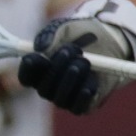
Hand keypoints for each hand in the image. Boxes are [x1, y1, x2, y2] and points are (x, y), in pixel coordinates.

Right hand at [20, 0, 135, 114]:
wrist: (110, 42)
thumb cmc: (80, 34)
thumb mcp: (64, 28)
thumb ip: (50, 35)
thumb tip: (41, 48)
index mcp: (39, 71)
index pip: (26, 77)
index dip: (28, 69)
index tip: (36, 56)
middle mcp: (49, 88)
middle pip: (43, 88)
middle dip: (56, 69)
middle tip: (70, 51)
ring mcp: (65, 98)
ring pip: (60, 98)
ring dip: (70, 79)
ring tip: (85, 61)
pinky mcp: (83, 105)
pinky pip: (78, 107)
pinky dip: (82, 96)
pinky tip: (89, 84)